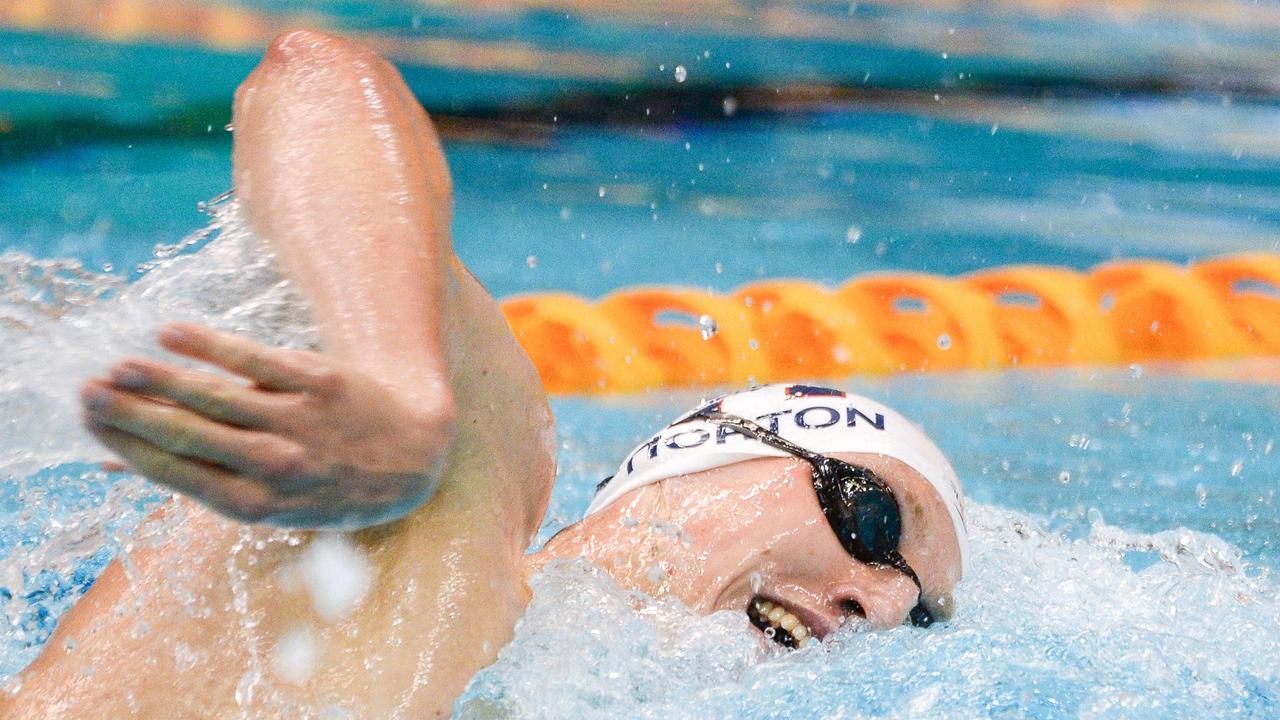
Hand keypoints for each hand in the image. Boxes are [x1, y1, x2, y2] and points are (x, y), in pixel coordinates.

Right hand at [81, 323, 454, 528]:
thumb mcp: (268, 501)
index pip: (175, 471)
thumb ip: (197, 478)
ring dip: (160, 379)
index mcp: (255, 504)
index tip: (87, 421)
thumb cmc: (325, 481)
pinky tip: (169, 334)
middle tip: (85, 391)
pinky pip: (257, 360)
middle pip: (187, 434)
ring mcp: (300, 422)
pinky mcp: (322, 382)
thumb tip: (113, 465)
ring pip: (216, 397)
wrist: (411, 454)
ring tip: (118, 366)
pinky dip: (210, 346)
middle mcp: (276, 465)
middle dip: (131, 413)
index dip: (127, 446)